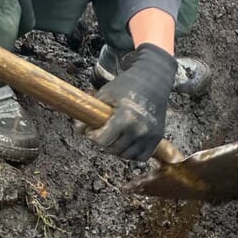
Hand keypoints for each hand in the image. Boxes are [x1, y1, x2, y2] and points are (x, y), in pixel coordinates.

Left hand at [86, 43, 176, 161]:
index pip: (103, 141)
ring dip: (117, 149)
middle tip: (101, 133)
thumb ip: (91, 112)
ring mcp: (150, 136)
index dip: (93, 136)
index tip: (91, 130)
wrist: (154, 80)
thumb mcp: (106, 93)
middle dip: (103, 143)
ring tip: (113, 137)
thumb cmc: (128, 85)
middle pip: (113, 150)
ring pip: (126, 156)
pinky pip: (141, 157)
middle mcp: (139, 130)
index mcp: (126, 117)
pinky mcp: (157, 138)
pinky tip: (126, 143)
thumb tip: (79, 130)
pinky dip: (132, 154)